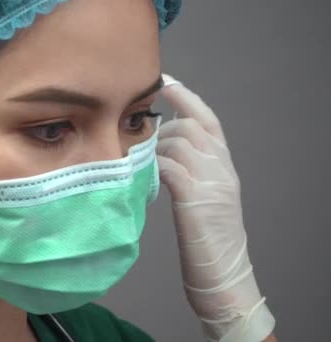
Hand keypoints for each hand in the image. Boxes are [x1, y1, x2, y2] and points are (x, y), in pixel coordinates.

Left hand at [155, 74, 275, 341]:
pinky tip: (141, 173)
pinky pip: (171, 167)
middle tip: (139, 137)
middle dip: (161, 128)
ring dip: (153, 148)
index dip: (187, 98)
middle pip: (190, 127)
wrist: (224, 273)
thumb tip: (159, 152)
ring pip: (179, 144)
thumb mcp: (205, 197)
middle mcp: (222, 167)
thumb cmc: (208, 238)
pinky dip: (153, 165)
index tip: (165, 81)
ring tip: (138, 159)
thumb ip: (191, 171)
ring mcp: (213, 181)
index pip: (208, 120)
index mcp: (225, 165)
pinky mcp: (197, 198)